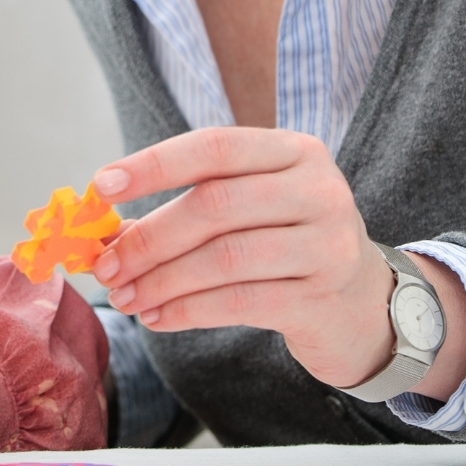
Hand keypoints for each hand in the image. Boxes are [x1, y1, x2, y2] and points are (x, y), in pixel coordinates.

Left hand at [89, 128, 465, 397]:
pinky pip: (241, 302)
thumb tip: (106, 230)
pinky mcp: (323, 296)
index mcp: (293, 151)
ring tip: (124, 298)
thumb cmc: (286, 244)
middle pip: (214, 206)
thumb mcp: (251, 206)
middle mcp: (317, 189)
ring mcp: (327, 243)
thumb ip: (191, 205)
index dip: (153, 165)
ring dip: (162, 281)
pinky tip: (157, 318)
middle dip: (149, 238)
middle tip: (105, 266)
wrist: (363, 303)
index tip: (101, 186)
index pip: (213, 147)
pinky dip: (188, 310)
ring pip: (224, 258)